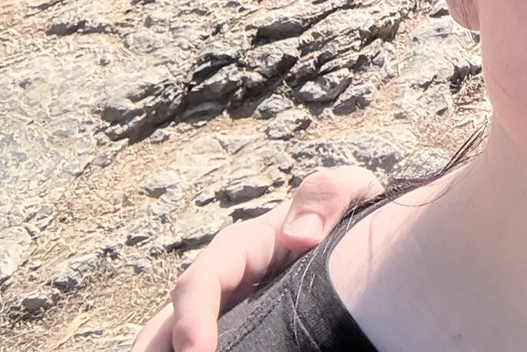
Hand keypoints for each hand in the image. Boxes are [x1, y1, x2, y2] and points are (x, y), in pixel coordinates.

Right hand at [129, 166, 382, 351]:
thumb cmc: (346, 214)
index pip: (199, 283)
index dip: (191, 317)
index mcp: (239, 249)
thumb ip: (326, 197)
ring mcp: (222, 315)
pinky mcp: (236, 335)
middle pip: (167, 327)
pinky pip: (210, 349)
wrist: (359, 239)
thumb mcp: (347, 192)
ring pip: (172, 345)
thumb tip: (299, 235)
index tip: (197, 351)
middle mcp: (219, 286)